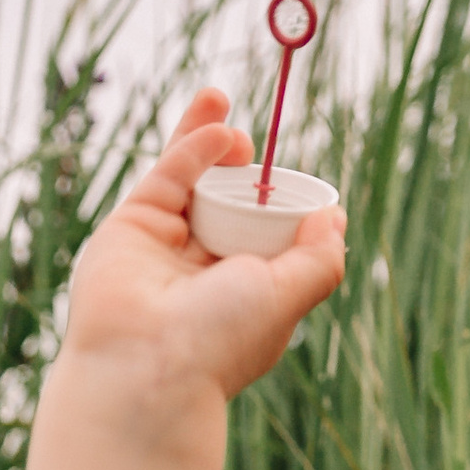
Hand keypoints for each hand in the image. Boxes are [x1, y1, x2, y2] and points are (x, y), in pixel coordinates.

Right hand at [60, 88, 346, 407]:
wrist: (148, 365)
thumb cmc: (222, 338)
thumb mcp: (287, 296)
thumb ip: (317, 260)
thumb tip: (336, 218)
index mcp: (246, 295)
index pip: (269, 242)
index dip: (284, 212)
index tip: (305, 190)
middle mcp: (205, 272)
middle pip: (229, 206)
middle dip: (244, 173)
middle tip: (260, 144)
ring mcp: (166, 248)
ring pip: (193, 183)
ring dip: (210, 141)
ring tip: (227, 105)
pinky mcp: (133, 225)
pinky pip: (169, 178)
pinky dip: (193, 148)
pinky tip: (220, 131)